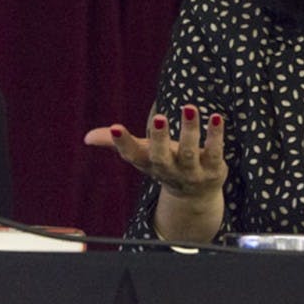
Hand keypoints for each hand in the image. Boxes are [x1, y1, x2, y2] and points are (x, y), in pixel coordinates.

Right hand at [84, 103, 227, 241]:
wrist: (195, 196)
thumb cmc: (165, 165)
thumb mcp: (143, 155)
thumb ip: (119, 143)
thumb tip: (87, 138)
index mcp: (149, 164)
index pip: (133, 156)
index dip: (123, 143)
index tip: (116, 127)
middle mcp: (169, 170)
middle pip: (162, 156)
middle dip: (160, 138)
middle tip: (159, 118)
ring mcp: (191, 172)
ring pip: (189, 152)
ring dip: (189, 130)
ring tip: (189, 107)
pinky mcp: (213, 168)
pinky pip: (215, 151)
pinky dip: (215, 135)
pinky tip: (215, 117)